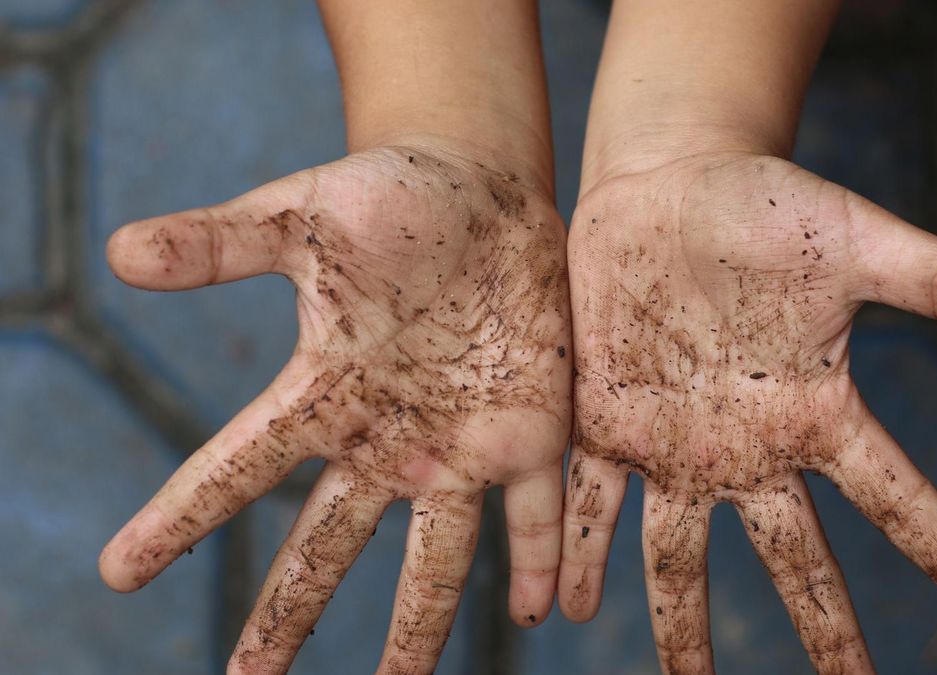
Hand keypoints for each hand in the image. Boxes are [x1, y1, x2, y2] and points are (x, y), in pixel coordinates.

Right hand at [99, 141, 570, 673]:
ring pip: (436, 557)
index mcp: (325, 393)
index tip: (116, 571)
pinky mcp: (531, 431)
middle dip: (287, 615)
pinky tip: (540, 614)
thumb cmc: (389, 201)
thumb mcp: (303, 217)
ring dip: (420, 630)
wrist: (483, 195)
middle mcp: (386, 440)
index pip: (234, 466)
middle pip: (327, 545)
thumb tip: (115, 250)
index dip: (176, 517)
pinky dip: (540, 562)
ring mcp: (460, 445)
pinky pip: (537, 512)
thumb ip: (223, 242)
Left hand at [560, 152, 936, 673]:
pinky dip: (576, 552)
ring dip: (681, 623)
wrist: (671, 185)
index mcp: (816, 410)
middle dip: (824, 629)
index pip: (896, 494)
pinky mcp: (607, 421)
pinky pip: (589, 500)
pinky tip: (568, 609)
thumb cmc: (769, 205)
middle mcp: (750, 447)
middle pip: (795, 558)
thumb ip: (933, 276)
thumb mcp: (856, 238)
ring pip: (680, 554)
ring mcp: (675, 443)